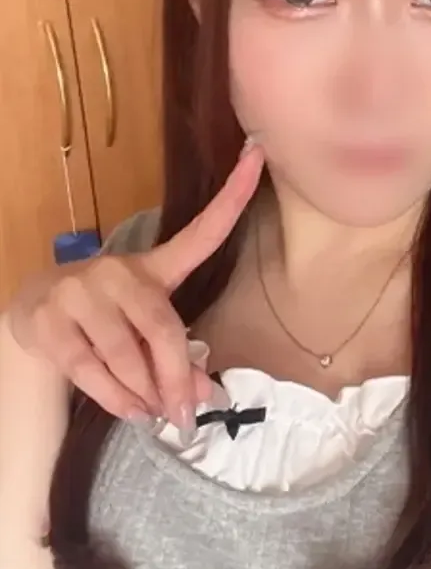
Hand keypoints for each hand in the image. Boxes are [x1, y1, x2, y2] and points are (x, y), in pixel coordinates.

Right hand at [7, 147, 263, 431]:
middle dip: (176, 378)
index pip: (203, 231)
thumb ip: (178, 355)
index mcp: (155, 265)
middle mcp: (119, 271)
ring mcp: (82, 293)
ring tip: (155, 414)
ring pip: (126, 357)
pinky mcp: (51, 321)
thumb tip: (203, 395)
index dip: (233, 195)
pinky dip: (116, 399)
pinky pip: (92, 371)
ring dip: (145, 394)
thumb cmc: (108, 317)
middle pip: (162, 328)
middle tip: (186, 414)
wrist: (34, 309)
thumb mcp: (148, 327)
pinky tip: (131, 411)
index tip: (258, 154)